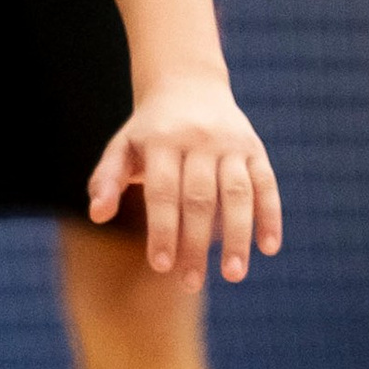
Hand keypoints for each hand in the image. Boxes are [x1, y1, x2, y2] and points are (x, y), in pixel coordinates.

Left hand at [89, 74, 280, 286]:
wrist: (188, 85)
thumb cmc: (149, 130)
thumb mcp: (122, 146)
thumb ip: (107, 178)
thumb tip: (97, 215)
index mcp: (162, 141)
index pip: (163, 192)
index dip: (162, 229)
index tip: (161, 266)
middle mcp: (198, 140)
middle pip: (200, 198)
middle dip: (196, 243)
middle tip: (191, 282)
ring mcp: (230, 144)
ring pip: (237, 193)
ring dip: (238, 236)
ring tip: (233, 275)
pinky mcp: (254, 149)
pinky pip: (266, 183)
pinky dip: (270, 215)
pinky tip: (269, 248)